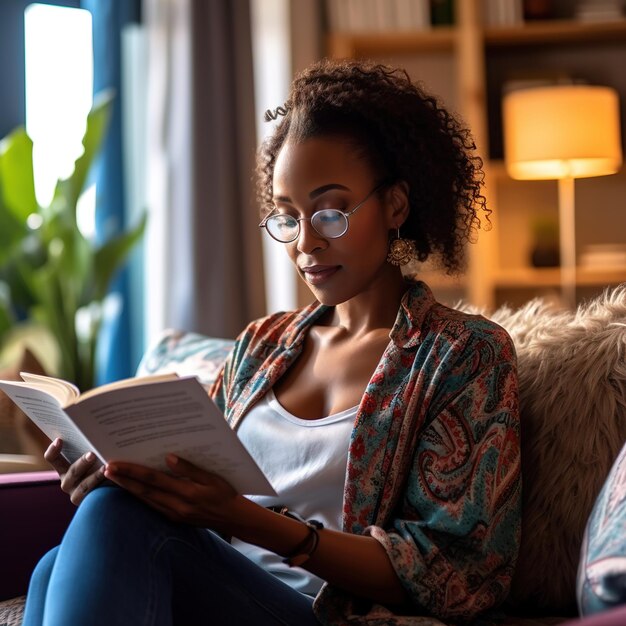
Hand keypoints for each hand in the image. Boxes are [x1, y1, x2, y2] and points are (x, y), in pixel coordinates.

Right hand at [45, 438, 107, 505]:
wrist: (111, 491)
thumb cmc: (101, 466)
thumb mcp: (94, 456)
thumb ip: (92, 447)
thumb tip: (97, 428)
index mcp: (65, 468)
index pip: (53, 459)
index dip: (53, 450)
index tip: (60, 440)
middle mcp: (67, 482)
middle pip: (72, 471)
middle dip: (82, 462)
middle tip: (92, 454)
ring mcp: (76, 494)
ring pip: (84, 485)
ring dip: (95, 476)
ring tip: (105, 468)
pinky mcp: (88, 503)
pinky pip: (94, 495)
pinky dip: (104, 486)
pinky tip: (112, 479)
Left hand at [104, 455, 239, 531]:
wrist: (232, 518)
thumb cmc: (225, 493)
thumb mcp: (212, 477)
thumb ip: (190, 468)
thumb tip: (169, 458)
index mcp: (186, 493)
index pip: (153, 480)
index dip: (132, 472)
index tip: (115, 464)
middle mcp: (176, 506)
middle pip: (144, 491)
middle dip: (123, 480)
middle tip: (106, 470)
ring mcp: (173, 514)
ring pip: (145, 500)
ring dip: (128, 489)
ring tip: (113, 478)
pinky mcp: (173, 518)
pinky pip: (151, 506)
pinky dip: (139, 497)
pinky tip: (132, 489)